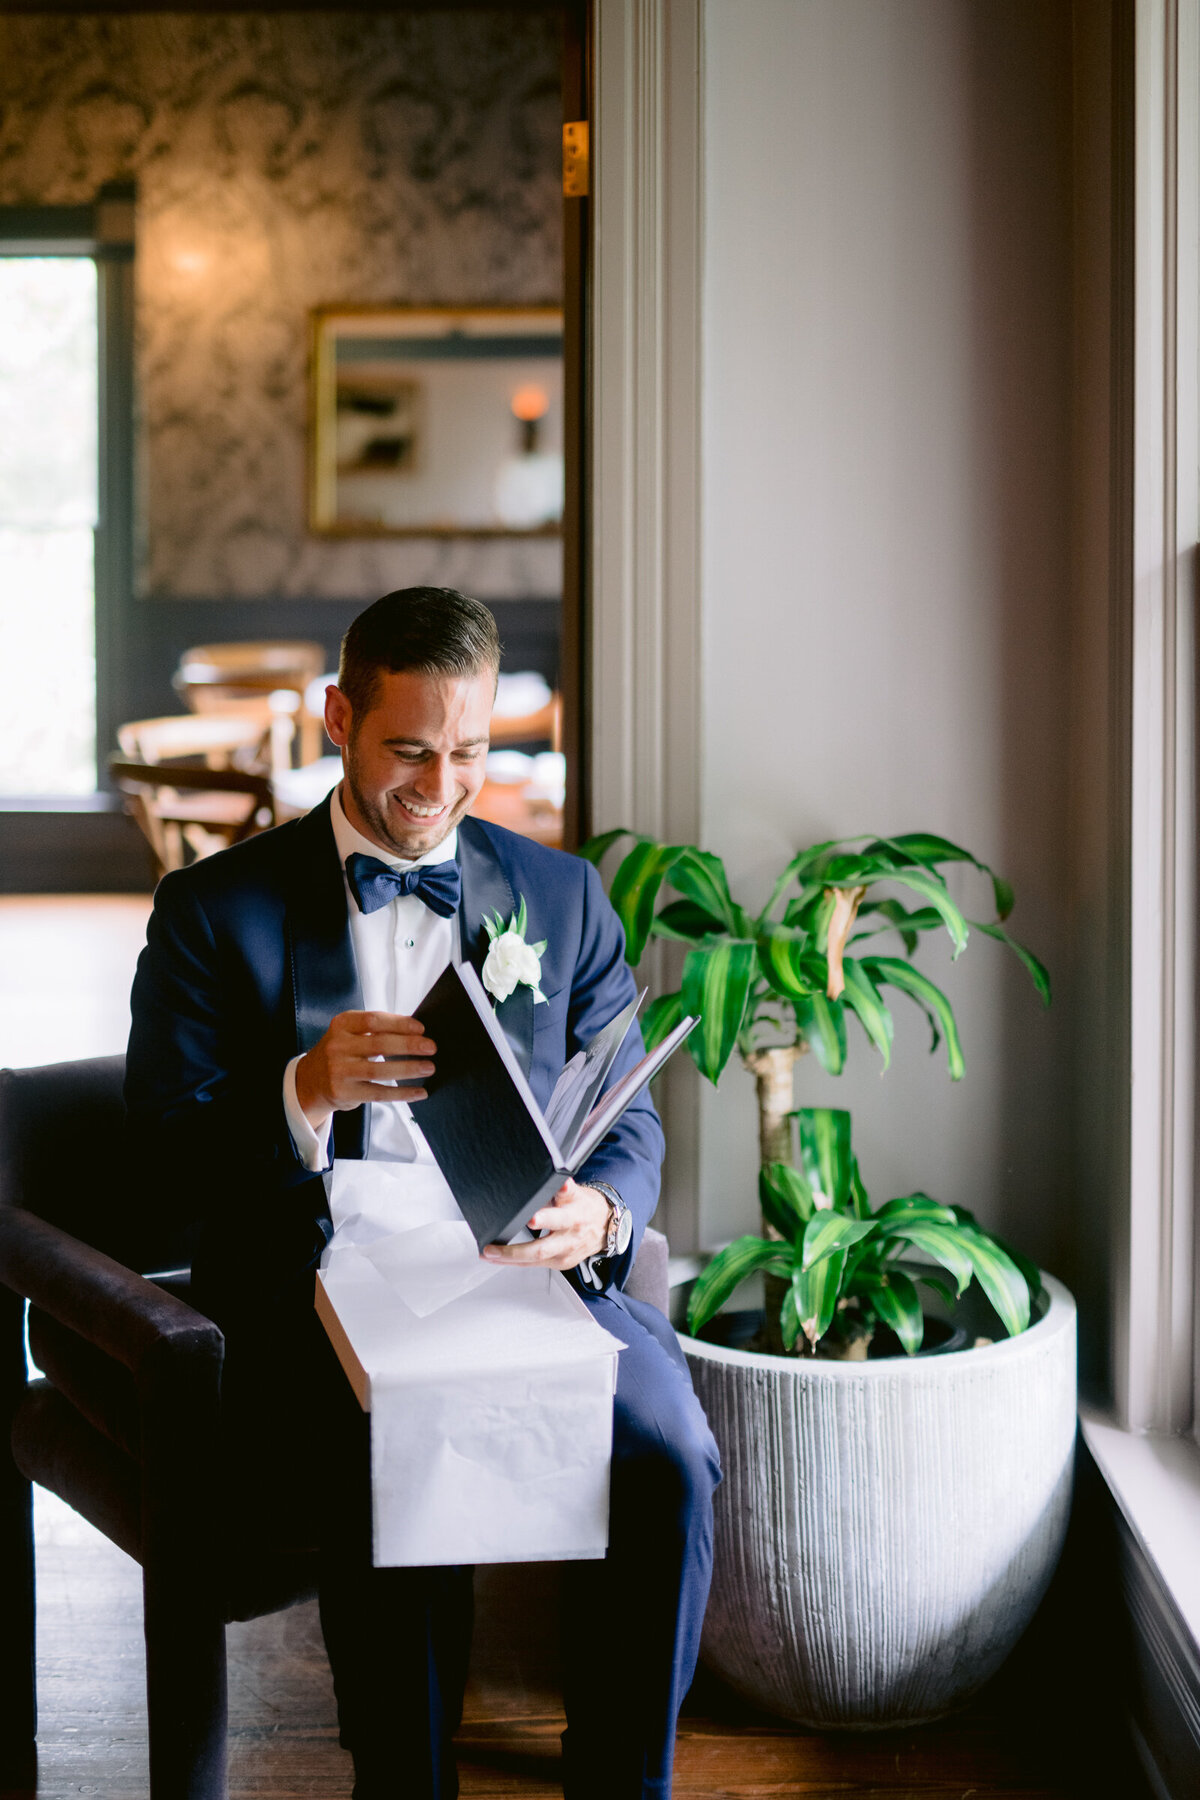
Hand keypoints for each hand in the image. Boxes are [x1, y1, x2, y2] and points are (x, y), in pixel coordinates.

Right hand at [294, 1010, 435, 1130]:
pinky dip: (402, 1093)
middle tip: (431, 1047)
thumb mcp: (350, 1033)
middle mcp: (337, 1046)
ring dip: (408, 1069)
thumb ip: (376, 1029)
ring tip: (429, 1067)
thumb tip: (417, 1032)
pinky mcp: (343, 1093)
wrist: (310, 1080)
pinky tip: (419, 1091)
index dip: (399, 1023)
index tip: (421, 1028)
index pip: (373, 1020)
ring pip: (379, 1070)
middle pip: (378, 1044)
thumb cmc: (342, 1052)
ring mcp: (338, 1071)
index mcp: (341, 1025)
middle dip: (409, 1045)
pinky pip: (378, 1093)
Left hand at [481, 1178, 610, 1272]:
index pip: (559, 1216)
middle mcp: (569, 1238)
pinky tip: (499, 1259)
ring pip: (535, 1260)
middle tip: (493, 1248)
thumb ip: (561, 1188)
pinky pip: (535, 1265)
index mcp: (574, 1215)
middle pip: (542, 1248)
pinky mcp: (561, 1264)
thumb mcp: (576, 1193)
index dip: (546, 1217)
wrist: (605, 1227)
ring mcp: (564, 1254)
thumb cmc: (585, 1207)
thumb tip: (552, 1174)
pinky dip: (515, 1261)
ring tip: (488, 1254)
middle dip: (515, 1250)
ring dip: (508, 1258)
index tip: (531, 1218)